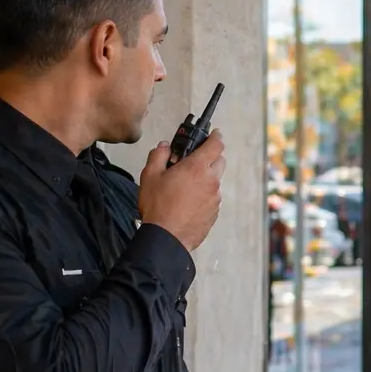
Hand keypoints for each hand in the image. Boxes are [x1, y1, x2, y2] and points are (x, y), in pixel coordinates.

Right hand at [138, 129, 227, 250]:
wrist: (167, 237)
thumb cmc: (158, 206)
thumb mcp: (150, 175)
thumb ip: (158, 155)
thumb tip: (164, 146)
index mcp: (197, 167)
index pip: (216, 144)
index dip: (216, 136)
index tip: (214, 134)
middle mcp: (211, 181)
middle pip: (220, 161)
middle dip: (211, 157)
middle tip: (194, 161)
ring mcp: (215, 198)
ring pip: (216, 181)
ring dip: (206, 178)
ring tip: (186, 185)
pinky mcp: (215, 212)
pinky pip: (213, 197)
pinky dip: (205, 195)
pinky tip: (189, 201)